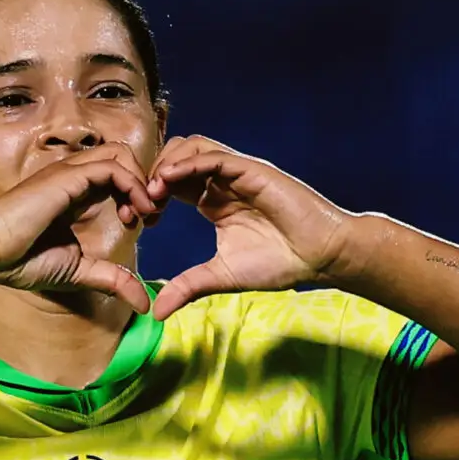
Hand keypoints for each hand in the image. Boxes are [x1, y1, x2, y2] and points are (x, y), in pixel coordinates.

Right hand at [0, 145, 159, 314]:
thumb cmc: (22, 261)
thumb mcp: (79, 272)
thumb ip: (111, 280)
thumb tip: (144, 305)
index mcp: (73, 193)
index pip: (114, 175)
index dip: (134, 194)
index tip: (136, 224)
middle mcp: (73, 176)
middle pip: (122, 157)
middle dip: (143, 182)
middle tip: (147, 215)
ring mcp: (69, 172)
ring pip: (121, 154)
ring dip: (141, 181)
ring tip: (144, 212)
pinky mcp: (68, 176)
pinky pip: (112, 167)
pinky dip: (133, 185)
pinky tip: (134, 212)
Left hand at [146, 137, 355, 318]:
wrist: (320, 255)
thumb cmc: (279, 263)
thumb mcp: (221, 276)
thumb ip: (188, 287)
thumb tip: (156, 311)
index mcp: (213, 201)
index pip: (172, 183)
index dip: (150, 195)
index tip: (138, 220)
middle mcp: (223, 181)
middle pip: (175, 158)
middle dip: (152, 175)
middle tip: (140, 204)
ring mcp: (237, 172)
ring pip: (192, 148)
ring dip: (167, 164)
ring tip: (152, 191)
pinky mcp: (250, 169)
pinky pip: (213, 155)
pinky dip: (188, 163)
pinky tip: (169, 181)